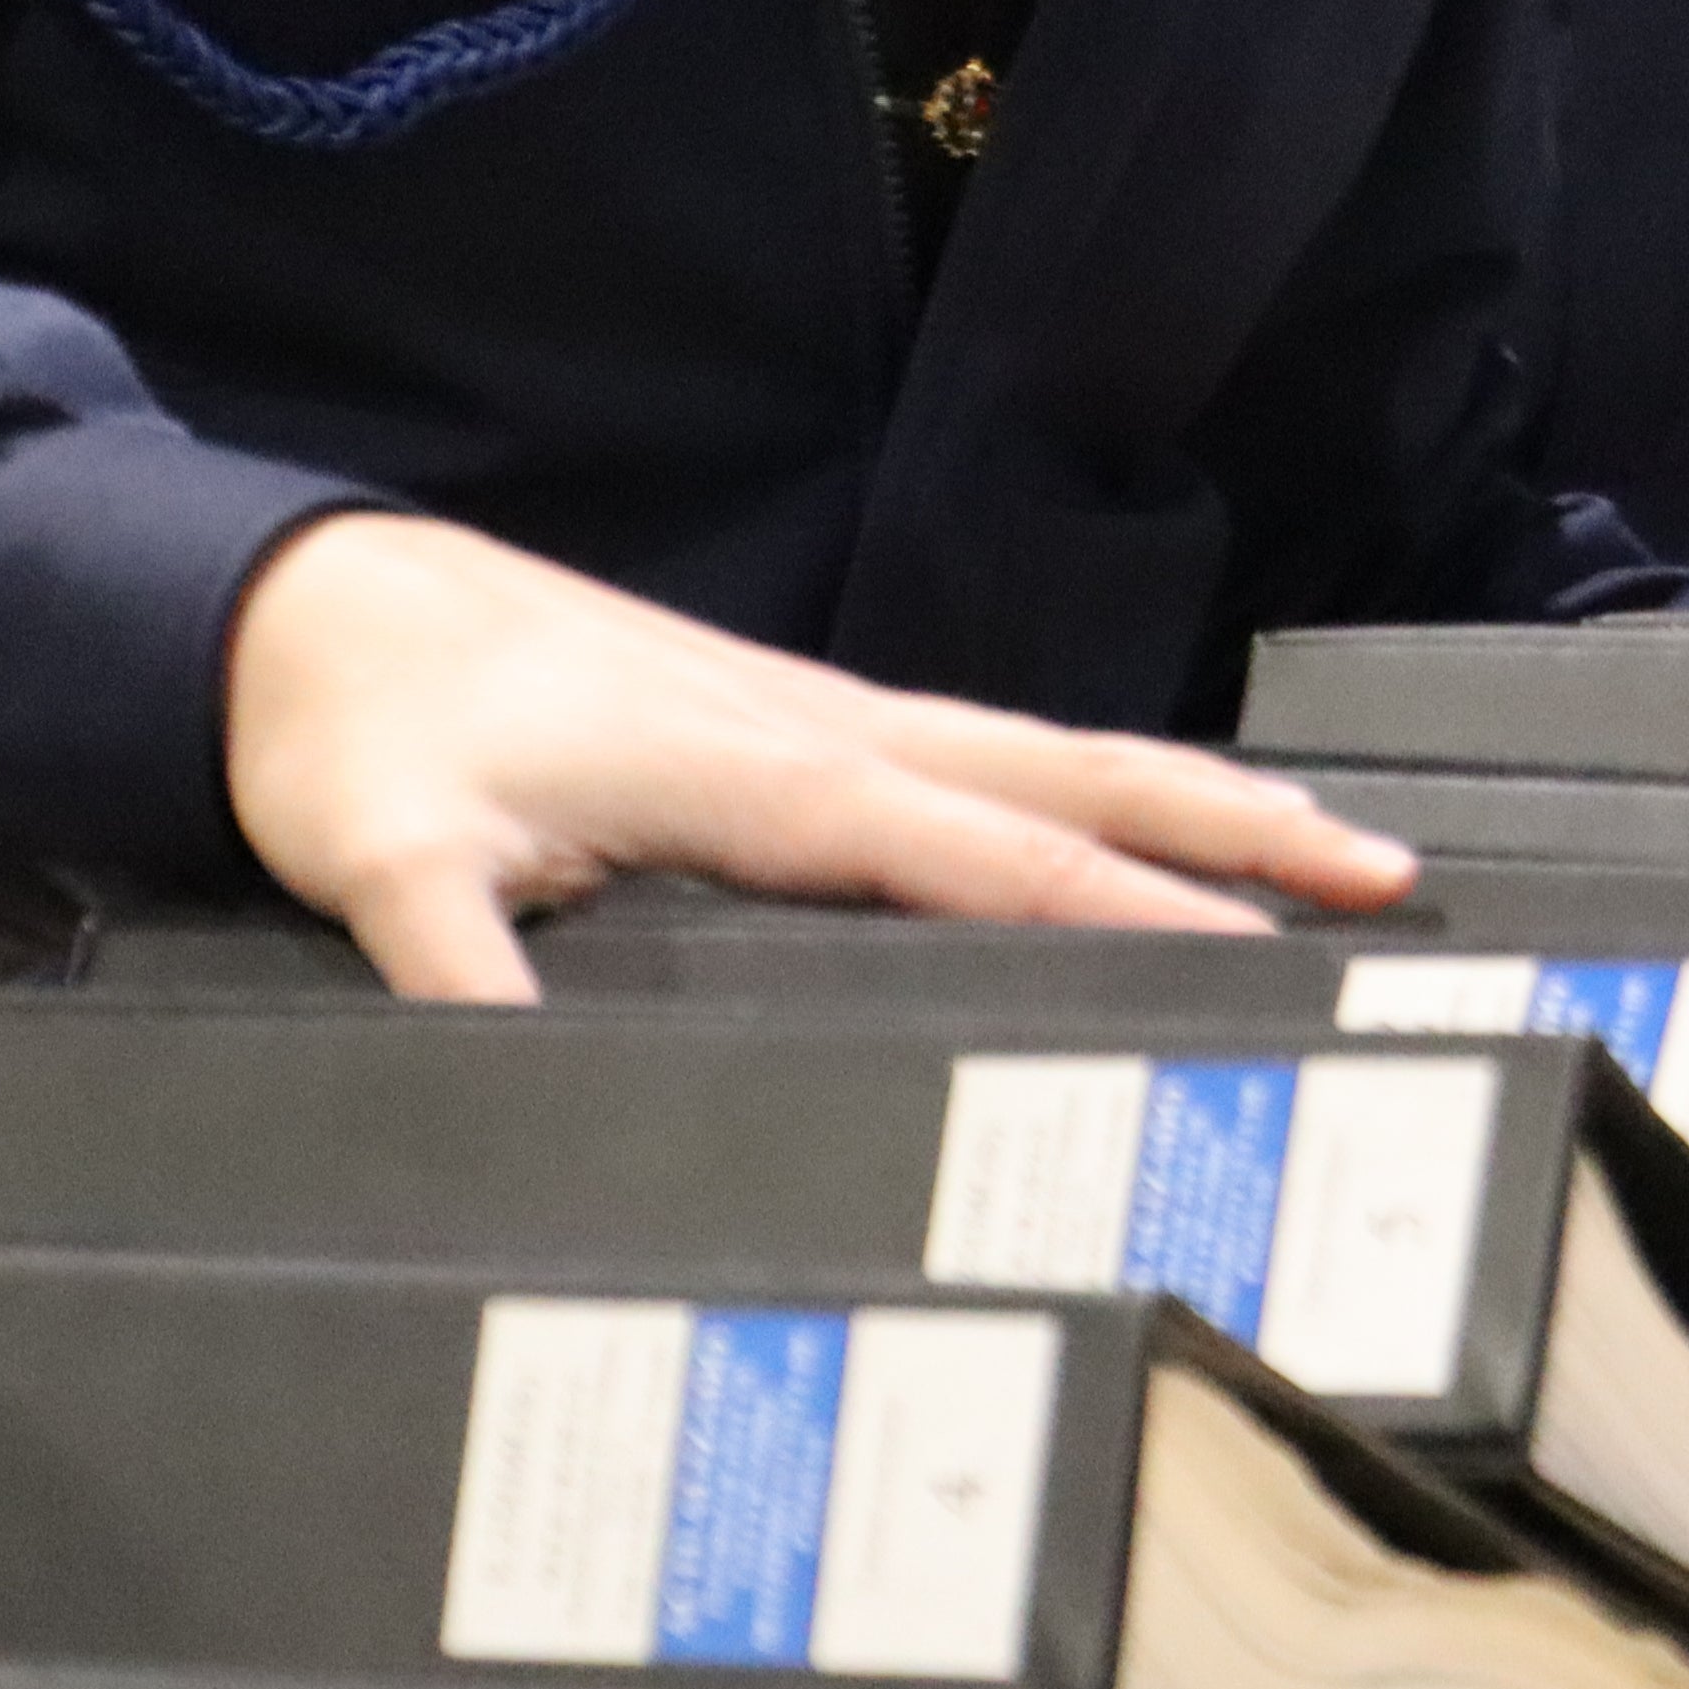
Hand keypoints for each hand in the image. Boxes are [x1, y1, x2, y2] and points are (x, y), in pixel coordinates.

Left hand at [221, 509, 1417, 1000]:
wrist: (303, 606)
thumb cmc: (358, 728)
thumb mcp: (386, 868)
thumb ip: (459, 978)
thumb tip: (521, 1082)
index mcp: (756, 768)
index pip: (980, 849)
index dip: (1121, 902)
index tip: (1256, 943)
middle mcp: (810, 726)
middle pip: (1063, 777)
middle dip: (1228, 825)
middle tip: (1385, 872)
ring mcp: (803, 712)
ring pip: (1032, 758)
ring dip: (1178, 799)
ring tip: (1322, 848)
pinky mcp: (774, 719)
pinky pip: (969, 757)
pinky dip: (1077, 789)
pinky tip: (1111, 825)